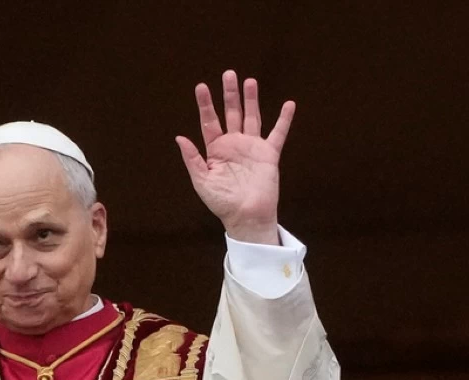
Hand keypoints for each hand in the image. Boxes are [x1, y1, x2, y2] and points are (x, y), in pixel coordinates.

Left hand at [175, 70, 295, 244]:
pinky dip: (284, 119)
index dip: (205, 104)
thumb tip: (180, 137)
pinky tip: (289, 104)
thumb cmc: (222, 202)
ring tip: (249, 81)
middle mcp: (234, 144)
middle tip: (228, 73)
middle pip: (231, 113)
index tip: (201, 86)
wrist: (246, 216)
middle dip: (229, 94)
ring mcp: (252, 147)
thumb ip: (192, 158)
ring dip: (251, 99)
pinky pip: (278, 133)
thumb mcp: (202, 181)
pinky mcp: (269, 154)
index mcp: (216, 150)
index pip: (209, 121)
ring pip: (252, 117)